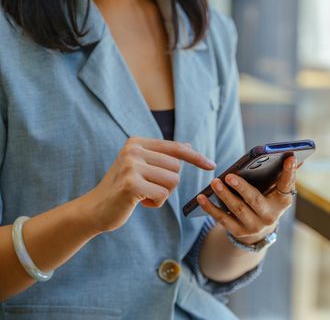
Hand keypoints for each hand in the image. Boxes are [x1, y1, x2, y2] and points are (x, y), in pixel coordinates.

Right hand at [86, 137, 215, 232]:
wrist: (95, 210)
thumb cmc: (122, 189)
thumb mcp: (142, 167)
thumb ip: (162, 156)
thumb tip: (188, 145)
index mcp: (137, 142)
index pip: (175, 147)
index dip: (196, 157)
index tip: (212, 165)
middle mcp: (133, 150)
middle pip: (176, 168)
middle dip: (168, 184)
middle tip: (148, 188)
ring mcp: (131, 166)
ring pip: (172, 182)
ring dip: (162, 194)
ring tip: (142, 194)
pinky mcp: (130, 184)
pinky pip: (162, 195)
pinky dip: (155, 203)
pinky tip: (139, 203)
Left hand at [197, 155, 297, 245]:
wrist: (259, 229)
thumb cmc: (267, 200)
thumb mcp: (276, 190)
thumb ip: (283, 175)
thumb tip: (293, 157)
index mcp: (282, 201)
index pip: (286, 185)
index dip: (289, 172)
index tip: (289, 157)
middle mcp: (270, 216)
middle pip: (255, 200)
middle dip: (242, 188)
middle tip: (229, 176)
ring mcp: (254, 226)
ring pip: (237, 209)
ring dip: (224, 195)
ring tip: (214, 182)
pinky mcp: (239, 232)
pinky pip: (222, 219)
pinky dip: (211, 208)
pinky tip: (201, 198)